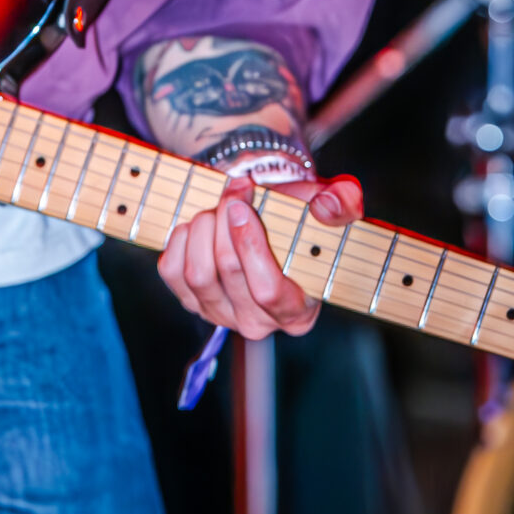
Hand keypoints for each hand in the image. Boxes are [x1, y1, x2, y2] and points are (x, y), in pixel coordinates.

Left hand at [157, 171, 363, 339]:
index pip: (267, 289)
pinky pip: (172, 272)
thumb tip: (327, 206)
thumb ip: (342, 203)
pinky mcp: (192, 301)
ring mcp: (221, 314)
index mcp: (297, 311)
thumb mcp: (335, 205)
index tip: (240, 205)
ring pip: (197, 274)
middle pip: (227, 273)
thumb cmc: (306, 218)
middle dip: (224, 222)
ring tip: (217, 208)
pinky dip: (180, 241)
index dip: (249, 244)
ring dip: (201, 229)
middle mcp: (258, 322)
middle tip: (233, 191)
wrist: (274, 220)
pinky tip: (198, 225)